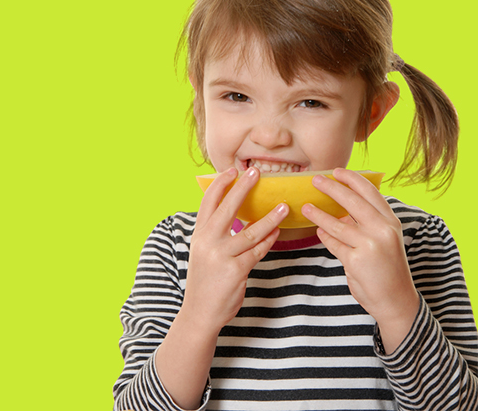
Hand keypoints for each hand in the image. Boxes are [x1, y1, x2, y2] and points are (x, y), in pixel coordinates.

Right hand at [181, 166, 285, 334]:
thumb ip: (215, 235)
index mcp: (198, 235)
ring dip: (270, 217)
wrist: (200, 311)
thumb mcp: (203, 253)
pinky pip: (258, 251)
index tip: (232, 170)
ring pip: (250, 231)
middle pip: (227, 209)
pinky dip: (270, 240)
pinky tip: (278, 232)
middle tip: (256, 172)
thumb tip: (235, 216)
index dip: (220, 185)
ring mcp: (222, 256)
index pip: (208, 203)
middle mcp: (208, 242)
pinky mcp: (236, 270)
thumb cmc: (205, 281)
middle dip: (243, 188)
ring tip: (285, 206)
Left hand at [303, 168, 419, 352]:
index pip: (371, 193)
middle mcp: (382, 230)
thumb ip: (366, 223)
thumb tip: (342, 208)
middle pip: (352, 202)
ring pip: (337, 224)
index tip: (336, 171)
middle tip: (314, 180)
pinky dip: (324, 237)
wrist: (395, 299)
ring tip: (305, 207)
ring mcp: (369, 245)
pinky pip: (333, 243)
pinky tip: (318, 231)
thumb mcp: (384, 240)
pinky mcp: (355, 260)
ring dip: (318, 214)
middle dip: (331, 188)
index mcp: (391, 222)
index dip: (353, 179)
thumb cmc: (387, 268)